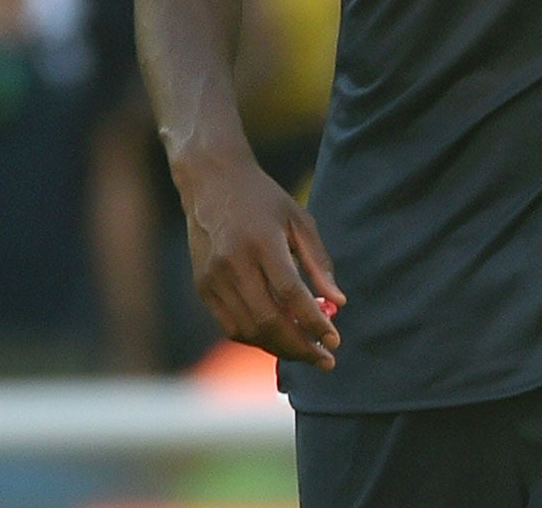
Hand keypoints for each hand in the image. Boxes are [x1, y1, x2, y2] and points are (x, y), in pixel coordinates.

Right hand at [179, 154, 345, 368]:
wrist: (211, 182)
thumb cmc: (263, 200)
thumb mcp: (299, 219)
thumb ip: (319, 262)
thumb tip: (338, 303)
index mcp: (262, 242)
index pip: (291, 294)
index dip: (314, 322)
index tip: (335, 341)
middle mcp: (234, 263)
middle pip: (269, 320)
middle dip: (300, 347)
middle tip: (325, 358)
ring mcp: (213, 278)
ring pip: (249, 329)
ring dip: (279, 348)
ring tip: (305, 351)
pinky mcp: (203, 287)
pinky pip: (231, 326)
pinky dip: (256, 339)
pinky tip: (277, 338)